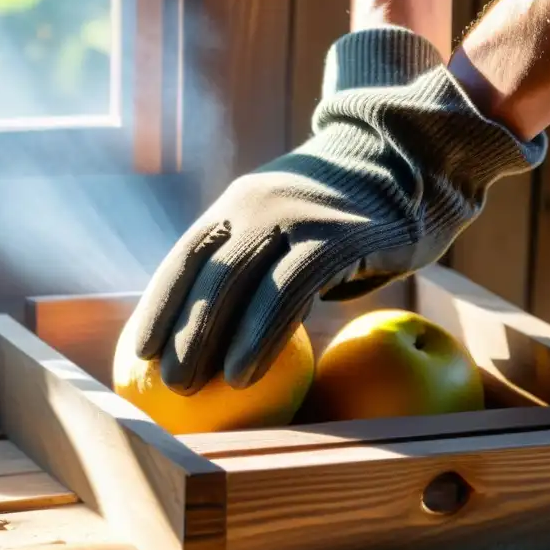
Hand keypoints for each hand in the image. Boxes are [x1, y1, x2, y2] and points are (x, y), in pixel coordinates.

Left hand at [130, 27, 545, 394]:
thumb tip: (221, 328)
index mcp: (240, 202)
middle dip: (176, 328)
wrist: (412, 163)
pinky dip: (259, 336)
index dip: (159, 303)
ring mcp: (298, 216)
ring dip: (207, 339)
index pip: (186, 255)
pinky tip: (244, 373)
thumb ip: (257, 260)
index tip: (138, 349)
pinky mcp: (338, 237)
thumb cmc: (348, 216)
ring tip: (189, 387)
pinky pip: (288, 291)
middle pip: (204, 272)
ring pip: (238, 281)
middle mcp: (260, 203)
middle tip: (161, 381)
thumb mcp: (291, 226)